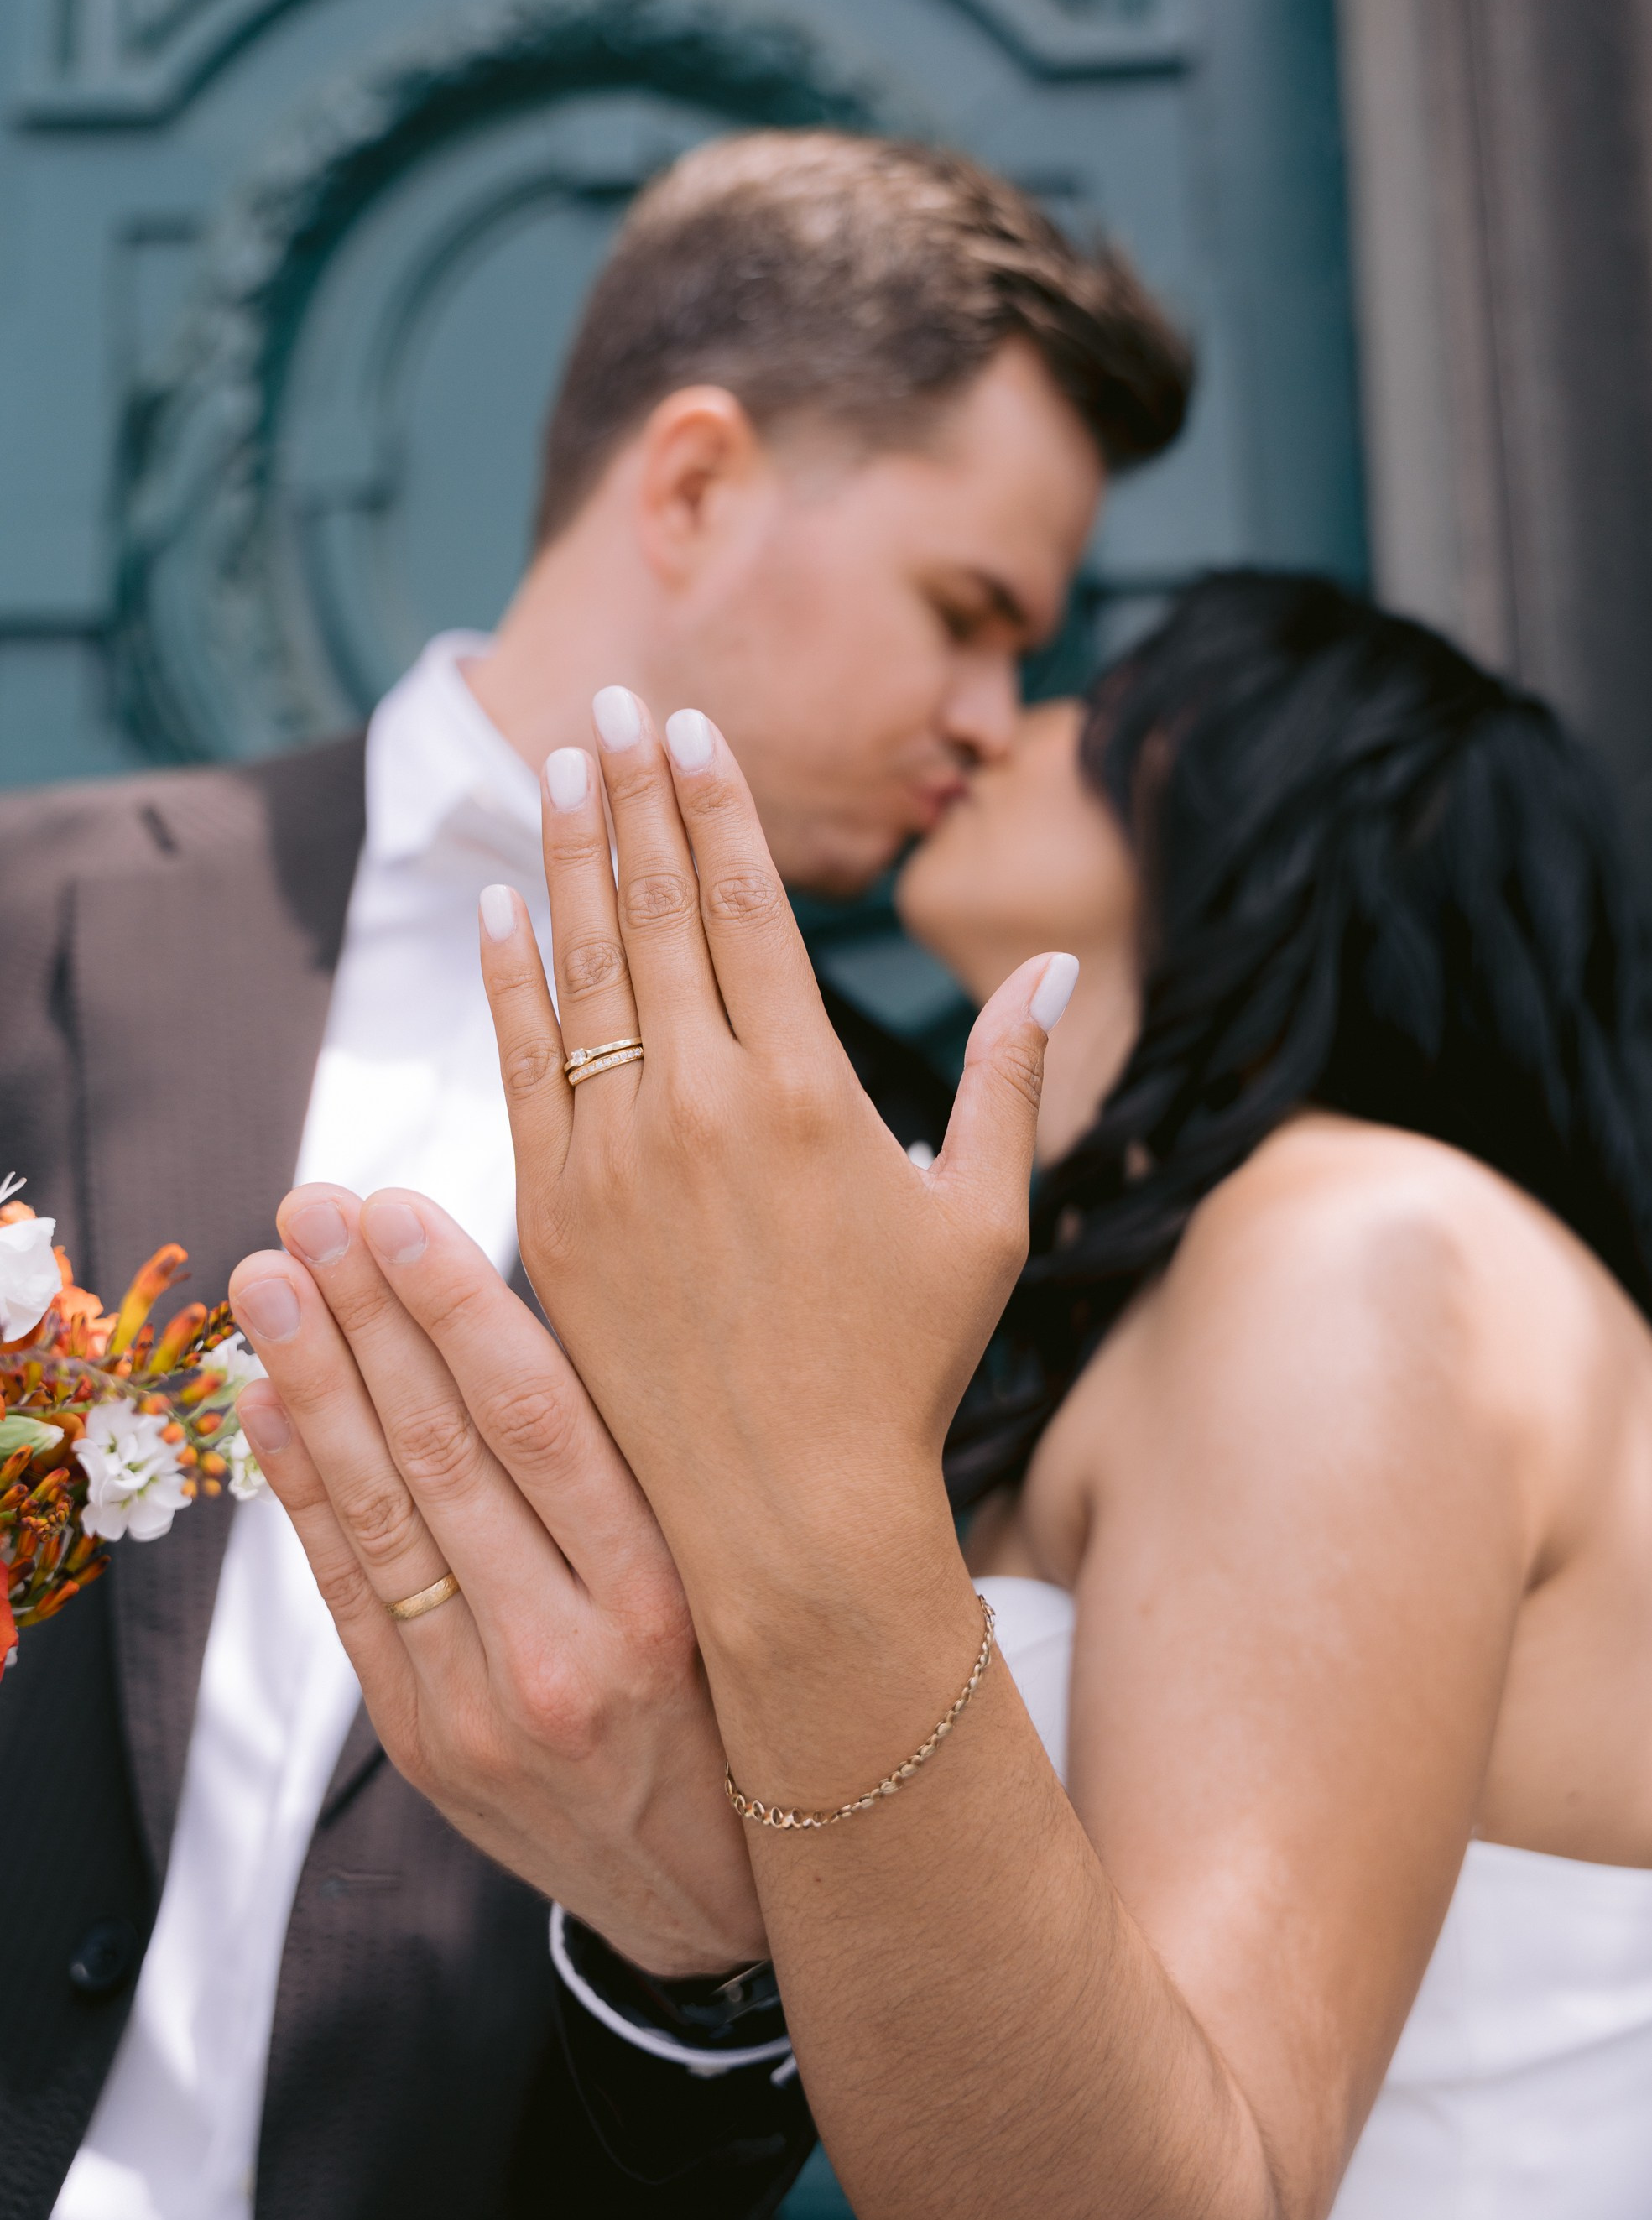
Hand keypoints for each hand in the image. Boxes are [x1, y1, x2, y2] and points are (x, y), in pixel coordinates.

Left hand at [228, 1184, 765, 1976]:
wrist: (725, 1899)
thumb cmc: (749, 1707)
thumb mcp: (740, 1585)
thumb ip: (654, 1474)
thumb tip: (533, 1319)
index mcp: (669, 1596)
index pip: (541, 1422)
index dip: (456, 1308)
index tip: (399, 1213)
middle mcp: (571, 1653)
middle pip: (442, 1454)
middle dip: (364, 1318)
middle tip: (311, 1210)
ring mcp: (485, 1710)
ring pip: (382, 1517)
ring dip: (309, 1386)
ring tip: (267, 1283)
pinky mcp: (427, 1747)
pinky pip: (350, 1600)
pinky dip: (299, 1497)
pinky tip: (266, 1406)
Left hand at [478, 695, 1073, 1613]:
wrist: (786, 1513)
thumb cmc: (901, 1369)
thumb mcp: (981, 1221)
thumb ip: (1007, 1083)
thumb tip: (1049, 968)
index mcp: (811, 1094)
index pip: (748, 910)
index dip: (716, 807)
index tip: (687, 728)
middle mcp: (704, 1108)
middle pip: (657, 913)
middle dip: (633, 797)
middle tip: (611, 706)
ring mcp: (617, 1161)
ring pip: (583, 973)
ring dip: (568, 859)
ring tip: (558, 768)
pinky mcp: (555, 1218)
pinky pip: (522, 1070)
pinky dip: (507, 983)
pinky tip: (501, 909)